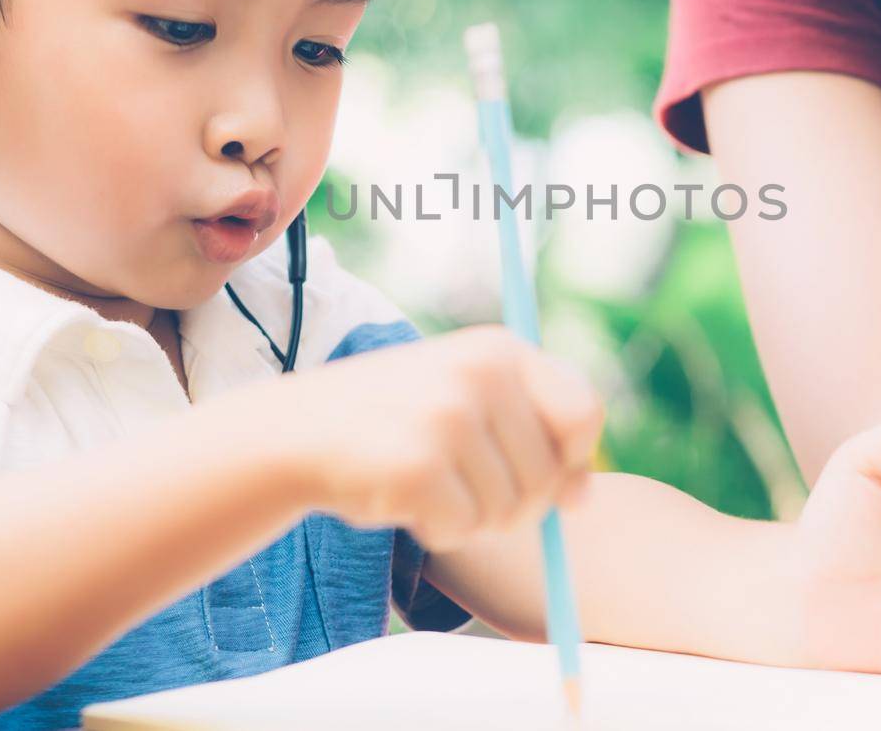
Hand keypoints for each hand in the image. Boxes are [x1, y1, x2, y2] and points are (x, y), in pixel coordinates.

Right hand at [284, 325, 602, 550]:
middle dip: (515, 505)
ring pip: (508, 511)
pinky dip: (439, 531)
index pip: (584, 413)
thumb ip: (529, 432)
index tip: (558, 486)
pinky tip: (404, 500)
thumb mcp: (467, 398)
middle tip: (463, 489)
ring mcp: (448, 416)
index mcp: (500, 349)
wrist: (297, 430)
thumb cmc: (394, 421)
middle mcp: (480, 373)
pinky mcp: (417, 464)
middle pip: (548, 477)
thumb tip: (582, 496)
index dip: (575, 461)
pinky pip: (463, 528)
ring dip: (471, 519)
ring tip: (427, 484)